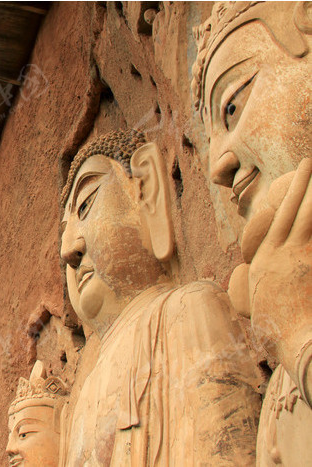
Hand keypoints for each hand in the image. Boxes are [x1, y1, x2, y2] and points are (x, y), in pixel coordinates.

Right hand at [247, 159, 311, 373]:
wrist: (297, 344)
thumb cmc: (281, 331)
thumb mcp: (261, 304)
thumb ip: (261, 284)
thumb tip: (255, 273)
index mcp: (263, 262)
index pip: (275, 221)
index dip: (287, 197)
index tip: (296, 181)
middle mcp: (278, 255)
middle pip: (291, 211)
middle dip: (301, 184)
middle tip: (309, 163)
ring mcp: (297, 258)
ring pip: (308, 217)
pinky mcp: (310, 264)